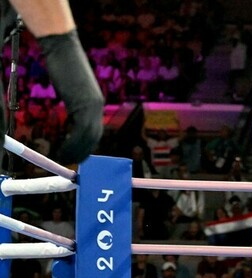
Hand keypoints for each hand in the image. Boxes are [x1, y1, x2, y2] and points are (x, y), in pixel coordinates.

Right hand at [38, 30, 104, 163]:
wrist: (62, 48)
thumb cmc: (65, 64)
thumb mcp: (74, 88)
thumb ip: (77, 101)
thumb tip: (75, 111)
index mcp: (96, 102)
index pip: (95, 130)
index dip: (88, 145)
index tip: (80, 154)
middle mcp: (97, 105)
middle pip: (94, 136)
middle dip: (84, 151)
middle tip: (73, 162)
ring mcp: (92, 105)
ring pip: (88, 137)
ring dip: (77, 151)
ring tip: (65, 159)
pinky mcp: (82, 103)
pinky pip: (80, 131)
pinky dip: (72, 144)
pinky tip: (63, 150)